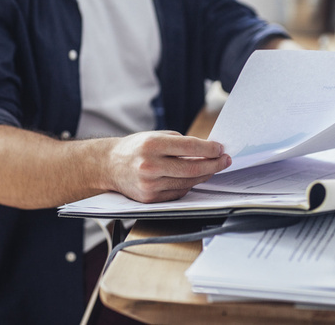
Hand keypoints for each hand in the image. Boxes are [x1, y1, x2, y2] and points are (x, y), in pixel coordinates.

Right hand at [106, 131, 230, 202]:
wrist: (109, 166)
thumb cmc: (135, 148)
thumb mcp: (155, 136)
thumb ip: (180, 143)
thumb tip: (208, 150)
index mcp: (152, 145)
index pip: (189, 147)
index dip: (209, 149)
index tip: (221, 148)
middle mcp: (150, 165)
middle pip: (192, 168)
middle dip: (213, 164)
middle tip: (225, 160)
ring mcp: (149, 184)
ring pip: (187, 183)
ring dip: (204, 175)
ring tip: (213, 168)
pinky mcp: (150, 198)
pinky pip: (178, 193)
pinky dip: (189, 185)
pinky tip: (194, 178)